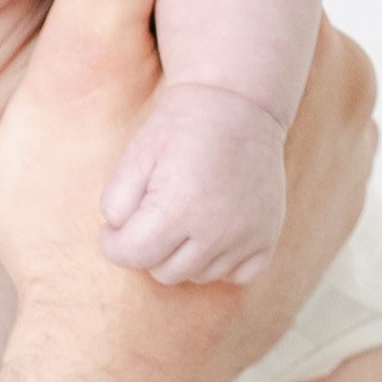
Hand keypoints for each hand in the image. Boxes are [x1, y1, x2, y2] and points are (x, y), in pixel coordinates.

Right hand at [0, 0, 375, 381]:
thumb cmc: (80, 224)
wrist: (114, 376)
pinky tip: (148, 183)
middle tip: (90, 74)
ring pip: (251, 95)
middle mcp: (346, 102)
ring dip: (191, 101)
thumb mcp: (81, 61)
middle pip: (240, 28)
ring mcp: (341, 175)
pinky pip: (262, 160)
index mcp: (305, 45)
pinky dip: (211, 161)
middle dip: (173, 38)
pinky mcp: (316, 232)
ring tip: (113, 134)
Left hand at [101, 79, 287, 284]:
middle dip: (148, 249)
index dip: (113, 243)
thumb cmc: (177, 130)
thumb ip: (115, 204)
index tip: (113, 228)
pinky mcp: (268, 236)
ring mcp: (247, 236)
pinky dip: (220, 262)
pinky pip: (237, 275)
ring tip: (182, 218)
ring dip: (182, 255)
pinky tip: (211, 233)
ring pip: (198, 275)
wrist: (237, 105)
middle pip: (163, 272)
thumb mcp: (133, 158)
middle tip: (150, 216)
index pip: (132, 256)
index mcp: (178, 210)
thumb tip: (120, 236)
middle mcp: (217, 230)